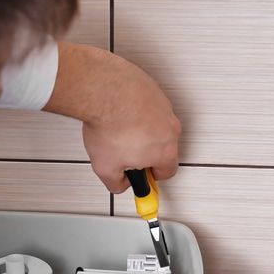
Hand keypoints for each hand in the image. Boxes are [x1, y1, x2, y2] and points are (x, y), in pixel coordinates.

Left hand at [43, 43, 180, 192]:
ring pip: (156, 125)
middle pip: (163, 146)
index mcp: (165, 151)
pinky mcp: (154, 89)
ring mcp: (164, 106)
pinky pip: (148, 105)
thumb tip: (120, 183)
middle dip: (146, 152)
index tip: (142, 174)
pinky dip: (136, 110)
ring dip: (141, 129)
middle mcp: (170, 127)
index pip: (168, 171)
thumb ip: (117, 183)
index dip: (153, 176)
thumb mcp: (105, 168)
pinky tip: (119, 112)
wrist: (103, 90)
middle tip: (124, 151)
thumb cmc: (108, 125)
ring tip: (118, 129)